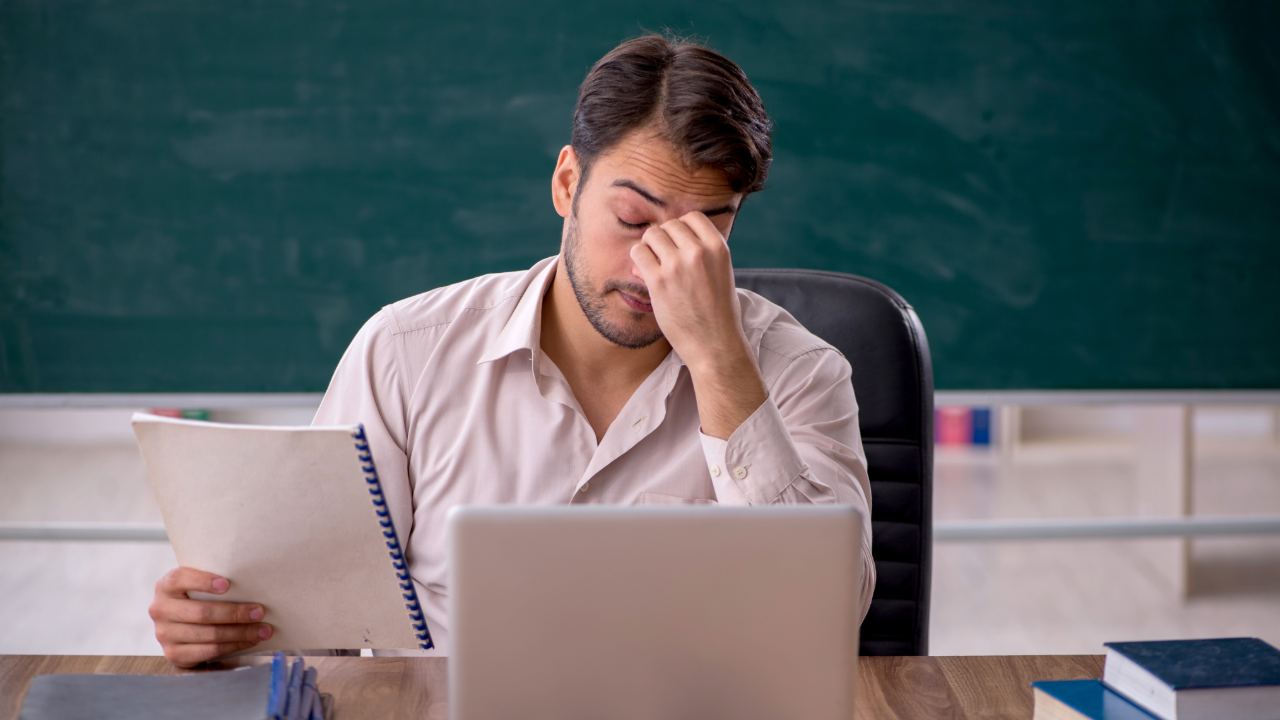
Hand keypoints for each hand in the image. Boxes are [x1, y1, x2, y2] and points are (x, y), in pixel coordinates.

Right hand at [149, 567, 271, 667]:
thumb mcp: (196, 586)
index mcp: (166, 586)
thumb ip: (212, 582)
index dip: (203, 581)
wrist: (179, 626)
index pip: (180, 579)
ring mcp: (164, 634)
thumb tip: (251, 583)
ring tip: (262, 629)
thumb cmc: (196, 598)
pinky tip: (249, 640)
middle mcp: (160, 609)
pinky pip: (209, 651)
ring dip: (240, 633)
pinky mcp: (173, 654)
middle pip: (202, 612)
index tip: (227, 585)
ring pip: (210, 634)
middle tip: (259, 612)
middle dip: (235, 613)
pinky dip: (234, 646)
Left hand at [630, 212, 766, 438]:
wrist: (715, 344)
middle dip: (664, 239)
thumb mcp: (721, 273)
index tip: (679, 245)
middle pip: (669, 225)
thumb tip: (670, 235)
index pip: (692, 217)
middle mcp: (698, 252)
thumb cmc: (718, 312)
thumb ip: (702, 252)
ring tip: (654, 265)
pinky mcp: (659, 281)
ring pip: (652, 235)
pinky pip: (638, 253)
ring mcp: (677, 265)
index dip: (682, 228)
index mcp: (718, 248)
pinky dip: (638, 260)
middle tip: (664, 259)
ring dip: (649, 247)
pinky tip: (645, 273)